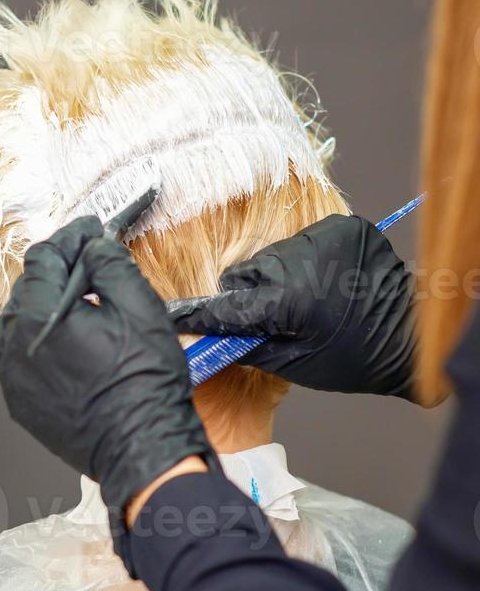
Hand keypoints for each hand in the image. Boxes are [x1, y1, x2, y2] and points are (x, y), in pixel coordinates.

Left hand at [0, 216, 219, 549]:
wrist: (141, 447)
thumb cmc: (144, 382)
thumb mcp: (140, 307)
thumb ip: (110, 265)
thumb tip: (93, 247)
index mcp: (39, 316)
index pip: (43, 258)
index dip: (70, 239)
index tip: (89, 233)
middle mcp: (13, 345)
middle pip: (27, 289)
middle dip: (57, 271)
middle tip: (89, 264)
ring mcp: (13, 378)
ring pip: (16, 323)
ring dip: (42, 306)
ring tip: (75, 305)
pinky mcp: (20, 403)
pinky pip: (19, 358)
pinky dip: (38, 342)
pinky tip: (67, 345)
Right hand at [169, 214, 416, 398]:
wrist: (410, 336)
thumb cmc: (354, 359)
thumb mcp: (292, 364)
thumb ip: (247, 343)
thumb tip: (213, 334)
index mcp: (290, 299)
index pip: (231, 303)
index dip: (203, 314)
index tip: (180, 316)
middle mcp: (305, 259)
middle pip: (249, 272)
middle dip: (251, 294)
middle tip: (273, 316)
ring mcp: (326, 236)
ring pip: (273, 255)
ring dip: (278, 276)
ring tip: (304, 298)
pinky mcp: (344, 226)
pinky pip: (303, 242)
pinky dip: (304, 261)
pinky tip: (322, 281)